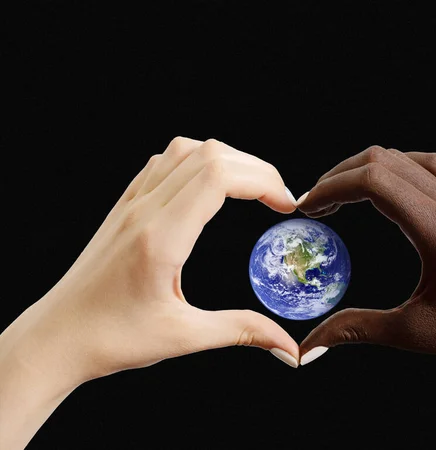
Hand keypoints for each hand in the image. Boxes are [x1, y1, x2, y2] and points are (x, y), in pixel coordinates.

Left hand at [0, 137, 299, 449]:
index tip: (286, 205)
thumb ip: (242, 332)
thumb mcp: (183, 337)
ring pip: (185, 150)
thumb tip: (289, 348)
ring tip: (250, 188)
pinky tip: (209, 187)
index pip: (217, 177)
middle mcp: (144, 210)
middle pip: (209, 154)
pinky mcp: (124, 207)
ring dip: (226, 160)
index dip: (262, 180)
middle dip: (255, 169)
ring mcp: (131, 204)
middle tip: (279, 198)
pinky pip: (163, 163)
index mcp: (160, 237)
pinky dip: (197, 162)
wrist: (56, 337)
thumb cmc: (110, 339)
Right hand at [297, 146, 435, 448]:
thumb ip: (356, 330)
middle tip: (314, 207)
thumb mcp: (415, 333)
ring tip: (342, 197)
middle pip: (382, 161)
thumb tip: (310, 346)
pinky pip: (430, 167)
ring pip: (405, 159)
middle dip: (339, 177)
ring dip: (366, 170)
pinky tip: (386, 190)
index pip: (372, 181)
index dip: (330, 189)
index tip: (305, 210)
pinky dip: (397, 168)